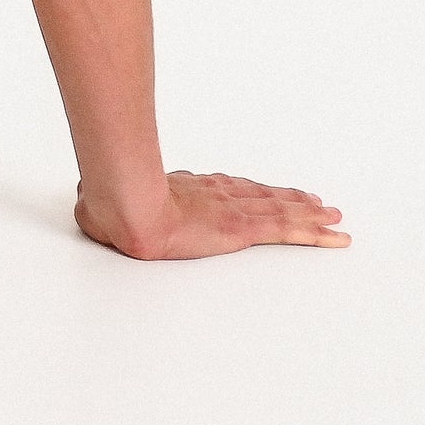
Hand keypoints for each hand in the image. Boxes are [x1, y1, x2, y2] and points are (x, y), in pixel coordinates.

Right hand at [77, 171, 349, 259]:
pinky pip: (288, 231)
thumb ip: (105, 205)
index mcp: (189, 190)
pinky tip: (334, 235)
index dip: (254, 191)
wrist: (125, 206)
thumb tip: (89, 204)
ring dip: (311, 215)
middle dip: (291, 201)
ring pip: (283, 211)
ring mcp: (234, 209)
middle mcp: (218, 194)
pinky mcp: (244, 229)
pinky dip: (315, 233)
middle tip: (318, 203)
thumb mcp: (105, 204)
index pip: (231, 190)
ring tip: (335, 218)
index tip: (268, 193)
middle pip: (264, 196)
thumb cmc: (111, 203)